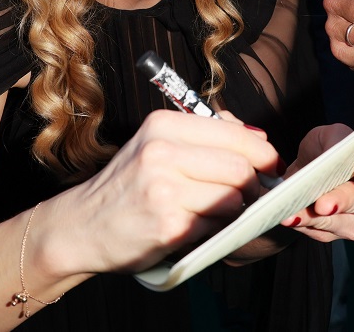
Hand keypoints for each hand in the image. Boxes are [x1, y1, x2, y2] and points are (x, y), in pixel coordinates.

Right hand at [47, 110, 279, 273]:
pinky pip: (217, 226)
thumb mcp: (155, 145)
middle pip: (241, 168)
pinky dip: (217, 229)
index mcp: (162, 125)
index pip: (234, 134)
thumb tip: (258, 139)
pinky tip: (199, 226)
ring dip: (236, 209)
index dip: (263, 153)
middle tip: (252, 195)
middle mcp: (161, 152)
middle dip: (255, 184)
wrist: (82, 226)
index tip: (271, 166)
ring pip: (233, 198)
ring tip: (220, 212)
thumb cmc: (127, 186)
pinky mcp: (169, 226)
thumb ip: (203, 136)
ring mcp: (164, 190)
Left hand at [279, 125, 353, 241]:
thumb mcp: (331, 135)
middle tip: (325, 201)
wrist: (300, 171)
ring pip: (346, 224)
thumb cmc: (325, 150)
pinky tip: (291, 216)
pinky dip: (304, 223)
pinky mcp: (335, 233)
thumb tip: (339, 152)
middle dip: (346, 201)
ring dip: (320, 217)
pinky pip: (322, 232)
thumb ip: (340, 140)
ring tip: (298, 209)